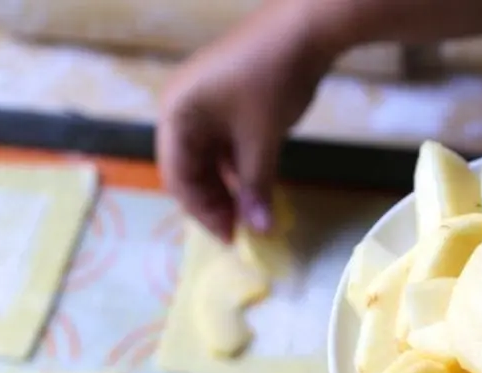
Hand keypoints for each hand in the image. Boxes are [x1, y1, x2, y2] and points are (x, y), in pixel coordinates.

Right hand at [157, 0, 336, 241]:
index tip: (231, 237)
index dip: (202, 212)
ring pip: (206, 158)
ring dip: (226, 187)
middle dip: (212, 201)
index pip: (177, 177)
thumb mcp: (262, 140)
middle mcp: (181, 108)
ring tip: (250, 213)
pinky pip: (222, 143)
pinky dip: (236, 167)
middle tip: (241, 229)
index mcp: (176, 114)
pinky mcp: (225, 99)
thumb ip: (256, 187)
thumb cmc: (273, 81)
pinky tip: (255, 187)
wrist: (305, 26)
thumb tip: (260, 231)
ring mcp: (202, 102)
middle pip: (187, 169)